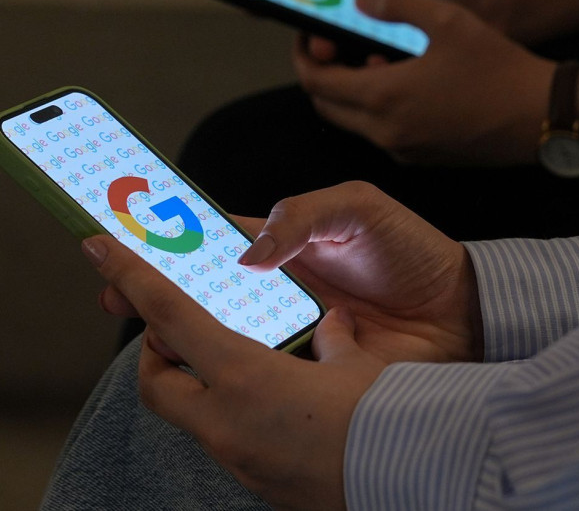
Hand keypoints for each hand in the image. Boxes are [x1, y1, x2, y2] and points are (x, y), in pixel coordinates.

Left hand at [83, 232, 380, 510]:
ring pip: (190, 415)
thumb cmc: (387, 416)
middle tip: (187, 326)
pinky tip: (282, 405)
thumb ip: (331, 339)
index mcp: (244, 379)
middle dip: (159, 348)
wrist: (421, 482)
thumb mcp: (355, 362)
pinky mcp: (259, 484)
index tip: (97, 249)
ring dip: (200, 384)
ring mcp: (239, 462)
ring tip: (244, 362)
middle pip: (156, 379)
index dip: (131, 277)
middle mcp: (227, 424)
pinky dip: (237, 414)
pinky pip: (228, 441)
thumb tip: (329, 329)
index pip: (169, 316)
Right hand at [96, 182, 483, 365]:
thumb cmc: (412, 252)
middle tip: (114, 292)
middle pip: (197, 288)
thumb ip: (302, 216)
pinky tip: (201, 368)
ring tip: (149, 331)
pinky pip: (255, 371)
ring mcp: (285, 331)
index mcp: (280, 241)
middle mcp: (273, 286)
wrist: (464, 312)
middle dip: (150, 288)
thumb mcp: (358, 208)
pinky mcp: (304, 369)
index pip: (207, 235)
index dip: (164, 233)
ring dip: (178, 332)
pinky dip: (225, 370)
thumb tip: (250, 254)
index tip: (119, 231)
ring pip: (216, 333)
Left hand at [294, 0, 556, 164]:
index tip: (308, 35)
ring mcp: (404, 150)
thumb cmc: (498, 66)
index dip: (303, 56)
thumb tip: (360, 4)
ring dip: (348, 92)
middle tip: (332, 45)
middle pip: (326, 106)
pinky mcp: (422, 158)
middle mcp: (386, 132)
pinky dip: (375, 109)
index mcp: (383, 97)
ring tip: (369, 59)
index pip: (316, 82)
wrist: (541, 115)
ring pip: (352, 122)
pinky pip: (381, 133)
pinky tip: (400, 81)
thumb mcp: (447, 18)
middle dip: (320, 75)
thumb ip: (396, 4)